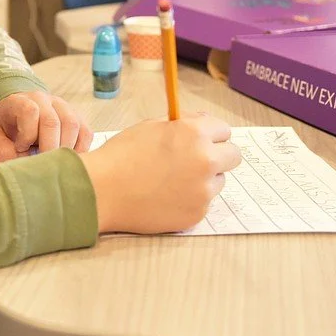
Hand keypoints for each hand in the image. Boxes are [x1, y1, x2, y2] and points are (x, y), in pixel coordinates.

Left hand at [0, 92, 92, 161]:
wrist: (17, 114)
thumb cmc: (6, 128)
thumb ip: (2, 150)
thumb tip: (23, 165)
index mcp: (20, 101)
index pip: (30, 111)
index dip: (27, 134)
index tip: (21, 147)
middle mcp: (43, 100)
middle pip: (53, 121)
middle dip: (48, 148)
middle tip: (43, 164)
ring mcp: (62, 107)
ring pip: (72, 125)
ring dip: (65, 149)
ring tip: (55, 162)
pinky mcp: (77, 117)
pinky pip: (86, 132)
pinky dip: (80, 149)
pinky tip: (68, 159)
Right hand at [79, 114, 241, 234]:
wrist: (102, 190)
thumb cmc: (122, 155)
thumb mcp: (152, 126)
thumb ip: (184, 124)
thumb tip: (206, 122)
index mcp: (194, 134)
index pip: (224, 130)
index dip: (210, 134)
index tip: (201, 139)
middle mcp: (205, 161)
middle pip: (233, 156)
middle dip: (218, 155)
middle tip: (195, 160)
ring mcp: (203, 190)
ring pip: (218, 181)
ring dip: (204, 179)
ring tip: (172, 180)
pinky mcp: (197, 213)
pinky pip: (203, 202)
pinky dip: (190, 199)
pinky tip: (166, 196)